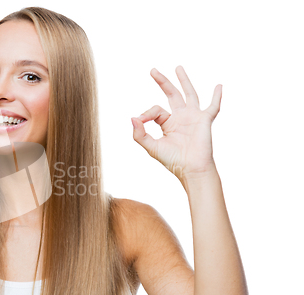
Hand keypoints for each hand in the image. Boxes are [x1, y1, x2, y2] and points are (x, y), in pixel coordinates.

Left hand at [131, 66, 221, 180]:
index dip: (147, 113)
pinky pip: (213, 107)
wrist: (191, 169)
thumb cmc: (173, 161)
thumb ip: (140, 134)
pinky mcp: (204, 121)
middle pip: (171, 94)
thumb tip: (132, 117)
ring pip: (189, 94)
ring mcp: (193, 117)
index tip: (141, 120)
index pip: (156, 110)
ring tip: (178, 67)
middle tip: (152, 70)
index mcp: (168, 123)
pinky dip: (217, 97)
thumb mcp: (152, 147)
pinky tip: (219, 86)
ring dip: (184, 81)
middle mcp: (180, 118)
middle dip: (162, 82)